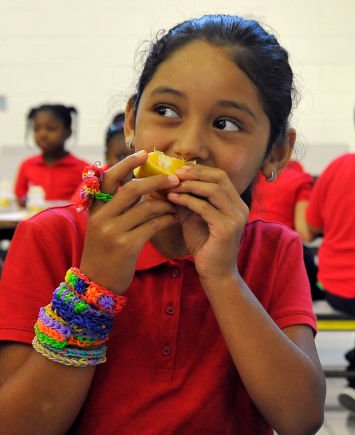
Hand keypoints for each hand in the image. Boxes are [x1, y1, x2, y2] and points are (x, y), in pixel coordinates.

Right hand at [79, 150, 180, 292]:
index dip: (127, 164)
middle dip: (156, 181)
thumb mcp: (105, 224)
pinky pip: (153, 225)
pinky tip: (176, 217)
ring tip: (179, 201)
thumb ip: (118, 206)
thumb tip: (143, 184)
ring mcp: (112, 231)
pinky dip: (167, 219)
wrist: (98, 281)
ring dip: (167, 203)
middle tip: (175, 178)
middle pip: (131, 189)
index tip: (145, 153)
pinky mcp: (126, 246)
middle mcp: (101, 216)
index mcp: (95, 208)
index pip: (108, 178)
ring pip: (146, 208)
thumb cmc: (107, 250)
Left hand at [165, 164, 248, 281]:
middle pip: (220, 178)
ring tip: (171, 186)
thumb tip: (167, 183)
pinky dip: (187, 200)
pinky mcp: (227, 229)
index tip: (179, 170)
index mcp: (236, 203)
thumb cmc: (205, 246)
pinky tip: (172, 199)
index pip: (221, 176)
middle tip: (174, 174)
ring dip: (189, 185)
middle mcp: (240, 208)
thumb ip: (186, 201)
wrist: (215, 273)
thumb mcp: (194, 218)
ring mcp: (236, 218)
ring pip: (213, 190)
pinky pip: (205, 207)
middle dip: (195, 173)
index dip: (200, 170)